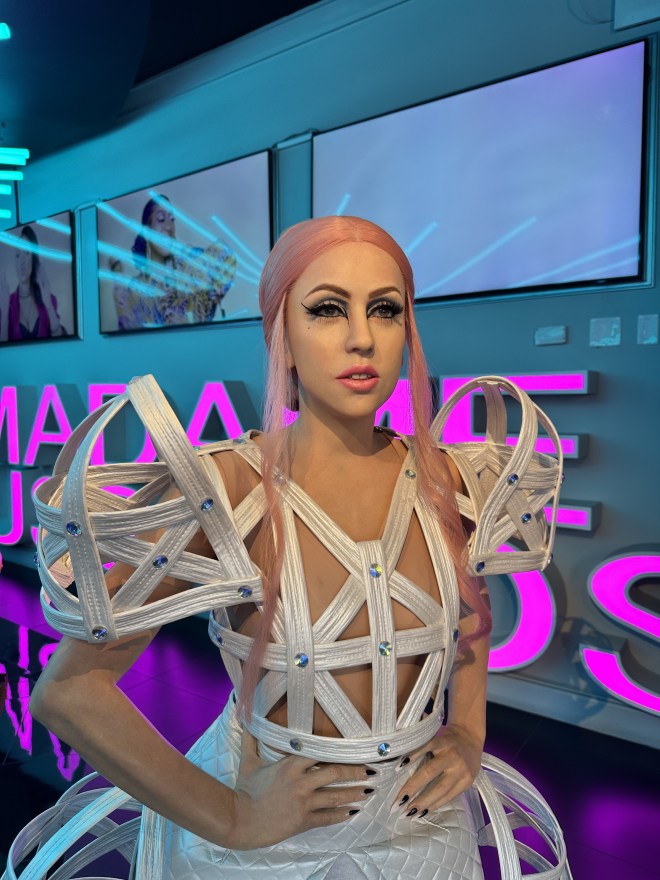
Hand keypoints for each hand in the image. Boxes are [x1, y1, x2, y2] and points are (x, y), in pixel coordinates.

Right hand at [227, 729, 368, 849]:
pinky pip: (326, 817)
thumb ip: (251, 739)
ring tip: (368, 790)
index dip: (339, 750)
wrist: (239, 820)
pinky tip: (352, 812)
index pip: (321, 753)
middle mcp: (300, 782)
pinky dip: (341, 814)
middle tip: (370, 769)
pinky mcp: (303, 821)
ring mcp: (303, 803)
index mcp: (290, 765)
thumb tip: (245, 715)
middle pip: (335, 773)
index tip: (354, 748)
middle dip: (355, 771)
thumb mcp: (248, 761)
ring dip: (354, 793)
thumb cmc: (244, 789)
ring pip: (335, 796)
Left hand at [394, 723, 482, 817]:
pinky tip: (424, 812)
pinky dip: (435, 804)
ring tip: (409, 813)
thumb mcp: (436, 735)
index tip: (398, 767)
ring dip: (424, 802)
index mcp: (444, 741)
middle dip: (414, 787)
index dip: (413, 755)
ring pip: (441, 789)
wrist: (471, 738)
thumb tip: (400, 763)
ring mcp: (462, 771)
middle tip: (398, 802)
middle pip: (431, 772)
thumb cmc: (447, 738)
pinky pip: (450, 796)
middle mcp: (453, 756)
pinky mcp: (467, 782)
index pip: (426, 747)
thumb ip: (423, 745)